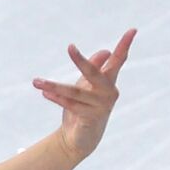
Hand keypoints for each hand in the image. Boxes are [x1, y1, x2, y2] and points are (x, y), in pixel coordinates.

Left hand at [32, 27, 136, 160]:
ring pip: (74, 92)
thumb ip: (96, 68)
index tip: (133, 29)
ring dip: (53, 86)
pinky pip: (70, 105)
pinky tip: (44, 93)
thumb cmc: (84, 108)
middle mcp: (109, 92)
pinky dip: (56, 98)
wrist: (81, 139)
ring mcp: (101, 106)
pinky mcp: (91, 118)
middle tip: (69, 47)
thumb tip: (104, 51)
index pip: (118, 61)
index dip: (125, 45)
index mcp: (109, 82)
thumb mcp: (88, 86)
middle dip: (80, 61)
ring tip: (36, 81)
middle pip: (93, 73)